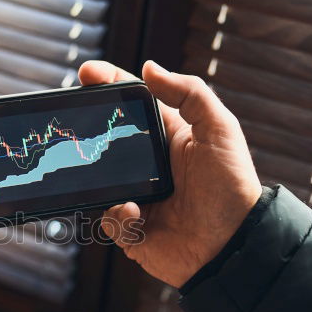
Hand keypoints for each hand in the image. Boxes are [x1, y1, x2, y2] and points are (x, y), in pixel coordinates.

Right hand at [80, 60, 260, 287]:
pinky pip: (107, 218)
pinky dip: (118, 216)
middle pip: (106, 140)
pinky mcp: (131, 228)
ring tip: (125, 188)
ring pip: (98, 181)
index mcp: (167, 137)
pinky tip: (138, 216)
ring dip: (103, 181)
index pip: (132, 103)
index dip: (109, 83)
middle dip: (90, 133)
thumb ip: (189, 93)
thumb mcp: (220, 129)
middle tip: (78, 125)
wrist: (232, 245)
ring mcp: (137, 196)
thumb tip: (149, 67)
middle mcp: (148, 165)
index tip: (86, 72)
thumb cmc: (232, 187)